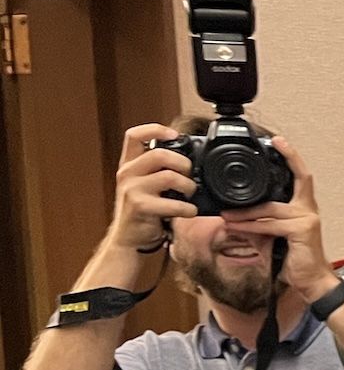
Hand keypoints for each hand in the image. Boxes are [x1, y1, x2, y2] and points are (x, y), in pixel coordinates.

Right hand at [106, 123, 198, 251]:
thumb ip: (159, 171)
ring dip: (188, 186)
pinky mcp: (140, 207)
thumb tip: (190, 161)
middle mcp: (127, 173)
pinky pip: (173, 203)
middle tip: (189, 176)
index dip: (155, 130)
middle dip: (183, 163)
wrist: (130, 239)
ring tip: (190, 195)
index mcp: (129, 164)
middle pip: (160, 154)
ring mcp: (132, 189)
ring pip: (169, 177)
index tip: (175, 134)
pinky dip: (188, 208)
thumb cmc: (144, 212)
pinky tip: (189, 211)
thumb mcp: (146, 186)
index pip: (134, 135)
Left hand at [215, 137, 340, 302]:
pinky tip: (234, 226)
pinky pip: (269, 224)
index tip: (278, 140)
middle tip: (241, 169)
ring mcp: (307, 218)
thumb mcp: (270, 238)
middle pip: (291, 182)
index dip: (291, 156)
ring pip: (269, 208)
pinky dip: (248, 226)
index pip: (300, 176)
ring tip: (225, 215)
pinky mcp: (302, 230)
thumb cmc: (295, 260)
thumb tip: (232, 217)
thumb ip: (255, 225)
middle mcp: (308, 209)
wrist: (311, 282)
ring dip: (243, 213)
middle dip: (268, 174)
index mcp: (303, 207)